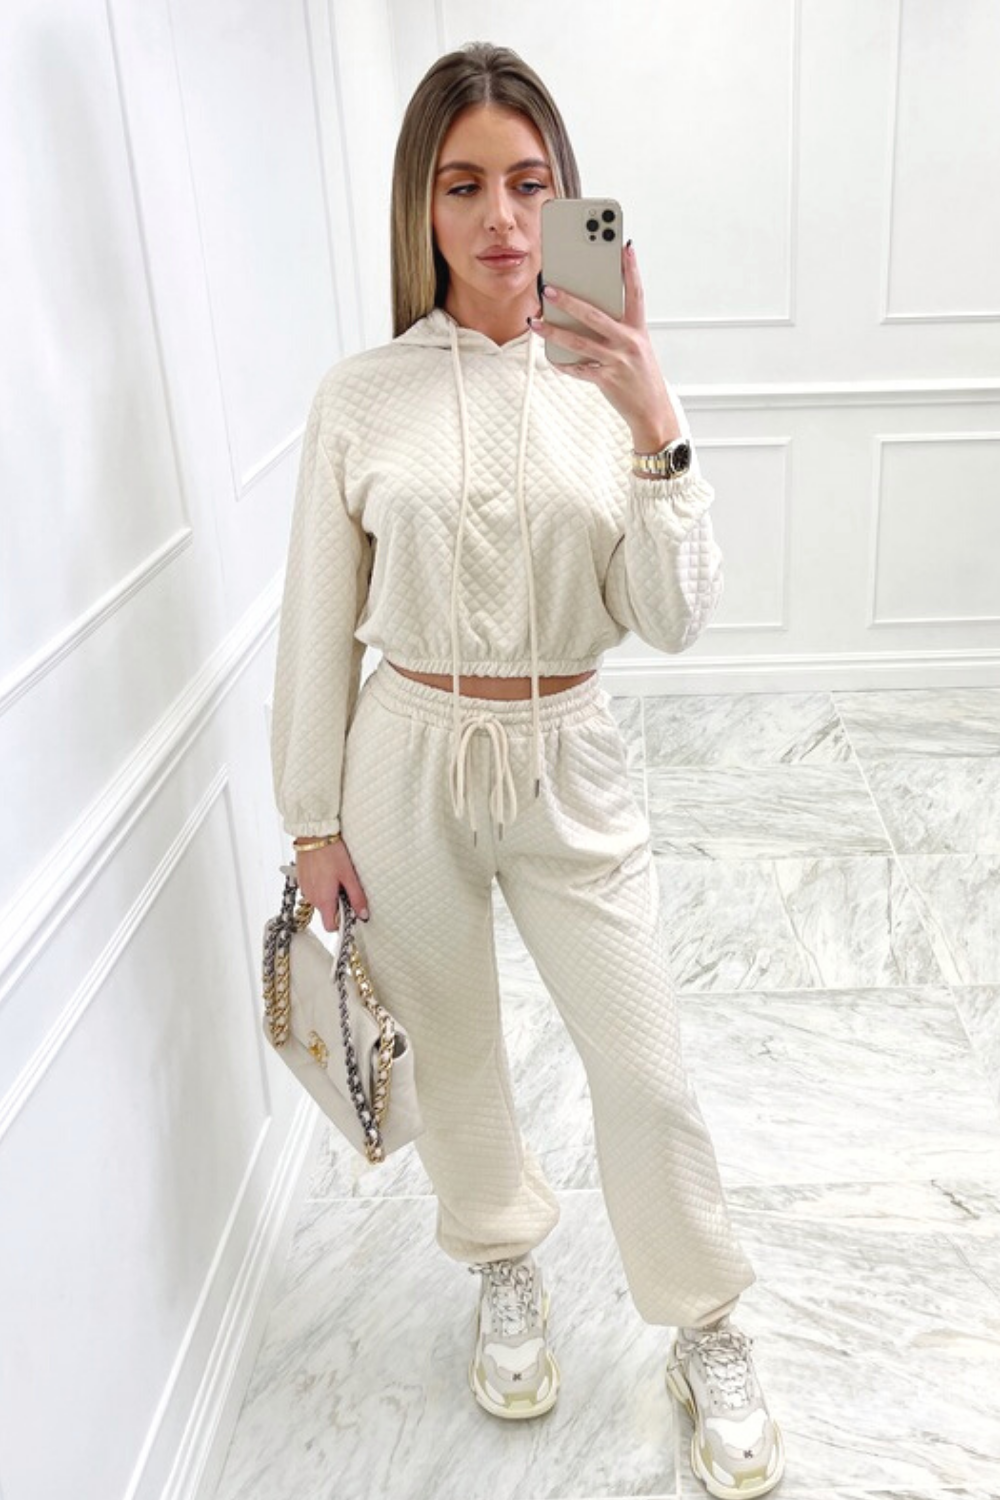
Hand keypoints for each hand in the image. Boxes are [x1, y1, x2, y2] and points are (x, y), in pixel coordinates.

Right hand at [294, 839, 368, 931]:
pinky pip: (313, 891)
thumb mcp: (349, 875)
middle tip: (345, 888)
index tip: (349, 912)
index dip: (341, 922)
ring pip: (320, 901)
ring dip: (329, 895)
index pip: (330, 926)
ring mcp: (305, 889)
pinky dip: (321, 886)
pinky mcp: (302, 880)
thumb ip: (356, 897)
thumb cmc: (331, 853)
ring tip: (336, 877)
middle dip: (337, 905)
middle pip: (326, 912)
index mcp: (323, 900)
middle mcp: (311, 898)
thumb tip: (363, 914)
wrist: (314, 836)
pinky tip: (326, 872)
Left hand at [529, 243, 680, 451]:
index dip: (631, 269)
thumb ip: (617, 329)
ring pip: (579, 342)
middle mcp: (630, 342)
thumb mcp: (636, 348)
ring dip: (554, 332)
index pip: (636, 293)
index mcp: (638, 330)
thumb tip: (583, 315)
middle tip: (549, 287)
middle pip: (595, 315)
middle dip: (569, 301)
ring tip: (536, 322)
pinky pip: (579, 369)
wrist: (652, 412)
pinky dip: (564, 364)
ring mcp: (618, 361)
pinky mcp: (607, 380)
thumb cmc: (640, 377)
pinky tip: (550, 357)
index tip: (624, 246)